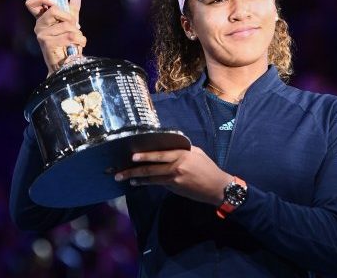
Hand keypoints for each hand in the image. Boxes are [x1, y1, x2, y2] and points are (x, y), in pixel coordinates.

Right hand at [25, 0, 85, 75]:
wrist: (65, 65)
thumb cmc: (66, 44)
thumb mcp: (70, 24)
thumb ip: (72, 10)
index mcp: (42, 19)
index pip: (31, 4)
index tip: (55, 3)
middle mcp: (39, 26)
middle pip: (54, 10)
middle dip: (70, 18)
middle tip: (75, 26)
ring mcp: (42, 35)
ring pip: (66, 25)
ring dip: (78, 32)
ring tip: (78, 39)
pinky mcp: (48, 43)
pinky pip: (70, 35)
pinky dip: (80, 40)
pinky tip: (80, 44)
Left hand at [115, 147, 232, 205]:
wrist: (217, 187)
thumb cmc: (208, 168)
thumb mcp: (197, 153)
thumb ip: (182, 151)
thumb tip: (168, 149)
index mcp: (182, 155)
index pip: (160, 155)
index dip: (146, 156)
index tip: (133, 157)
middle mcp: (177, 167)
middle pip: (151, 169)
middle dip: (133, 171)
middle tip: (119, 173)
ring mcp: (175, 179)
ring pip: (152, 179)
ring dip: (138, 179)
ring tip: (126, 179)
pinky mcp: (175, 188)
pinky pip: (160, 184)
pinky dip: (149, 183)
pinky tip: (140, 183)